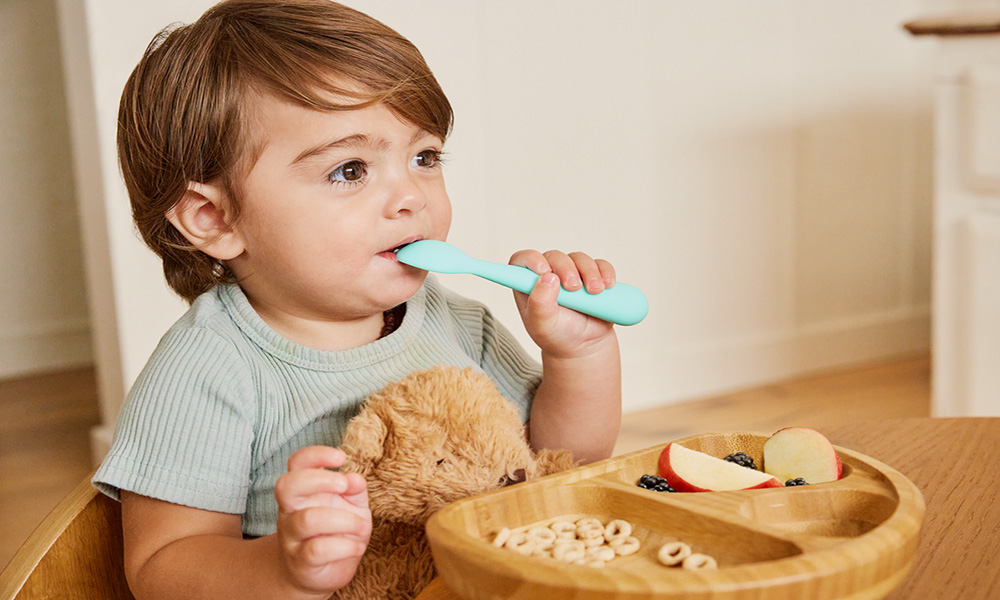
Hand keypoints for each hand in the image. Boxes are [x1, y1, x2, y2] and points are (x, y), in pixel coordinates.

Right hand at [274, 445, 371, 594]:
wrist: (317, 574)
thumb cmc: (335, 532)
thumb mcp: (351, 506)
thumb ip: (354, 490)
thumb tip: (355, 479)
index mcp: (302, 490)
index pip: (296, 463)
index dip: (316, 454)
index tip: (341, 458)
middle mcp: (290, 510)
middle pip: (287, 486)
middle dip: (319, 480)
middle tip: (344, 487)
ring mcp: (291, 536)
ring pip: (307, 519)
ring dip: (343, 520)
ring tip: (362, 526)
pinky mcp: (299, 561)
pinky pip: (317, 549)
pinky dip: (344, 546)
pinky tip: (357, 547)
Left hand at [508, 249, 616, 356]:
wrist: (583, 346)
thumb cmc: (557, 335)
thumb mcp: (542, 325)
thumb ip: (539, 303)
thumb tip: (547, 277)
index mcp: (529, 284)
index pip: (522, 260)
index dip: (531, 259)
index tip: (545, 270)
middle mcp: (549, 274)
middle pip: (554, 257)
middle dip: (566, 268)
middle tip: (574, 288)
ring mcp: (572, 273)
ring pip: (579, 258)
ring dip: (589, 271)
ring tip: (595, 291)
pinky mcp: (593, 276)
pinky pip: (600, 265)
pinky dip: (605, 272)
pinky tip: (607, 285)